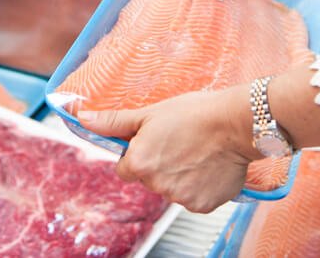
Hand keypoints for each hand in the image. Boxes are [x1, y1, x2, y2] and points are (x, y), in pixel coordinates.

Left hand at [80, 87, 255, 212]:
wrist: (236, 123)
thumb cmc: (195, 113)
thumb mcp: (150, 113)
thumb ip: (114, 122)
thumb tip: (83, 119)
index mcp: (139, 163)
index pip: (125, 169)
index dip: (137, 155)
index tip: (154, 143)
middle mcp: (156, 185)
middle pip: (149, 180)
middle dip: (159, 165)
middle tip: (179, 143)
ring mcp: (180, 198)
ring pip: (171, 189)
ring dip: (179, 175)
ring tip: (197, 152)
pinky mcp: (202, 205)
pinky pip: (193, 197)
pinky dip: (199, 185)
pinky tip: (208, 165)